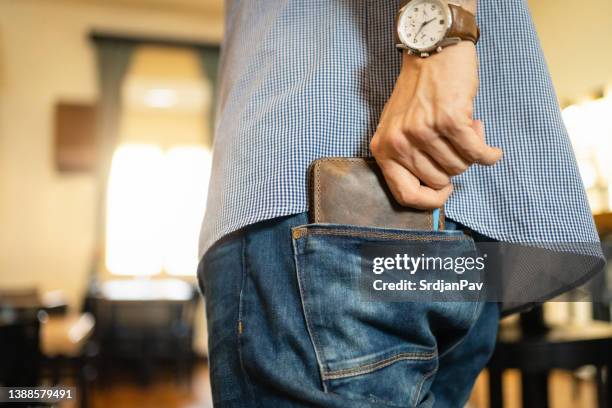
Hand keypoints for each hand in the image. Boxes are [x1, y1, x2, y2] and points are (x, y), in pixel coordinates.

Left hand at [370, 42, 501, 208]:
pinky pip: (477, 153)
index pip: (405, 195)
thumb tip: (434, 190)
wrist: (431, 50)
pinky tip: (491, 149)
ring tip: (465, 130)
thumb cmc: (417, 91)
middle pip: (439, 181)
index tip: (444, 192)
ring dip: (470, 152)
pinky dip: (489, 154)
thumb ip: (407, 158)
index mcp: (383, 149)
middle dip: (453, 166)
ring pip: (459, 167)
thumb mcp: (397, 128)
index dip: (429, 201)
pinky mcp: (449, 121)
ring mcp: (423, 132)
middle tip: (456, 144)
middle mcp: (399, 143)